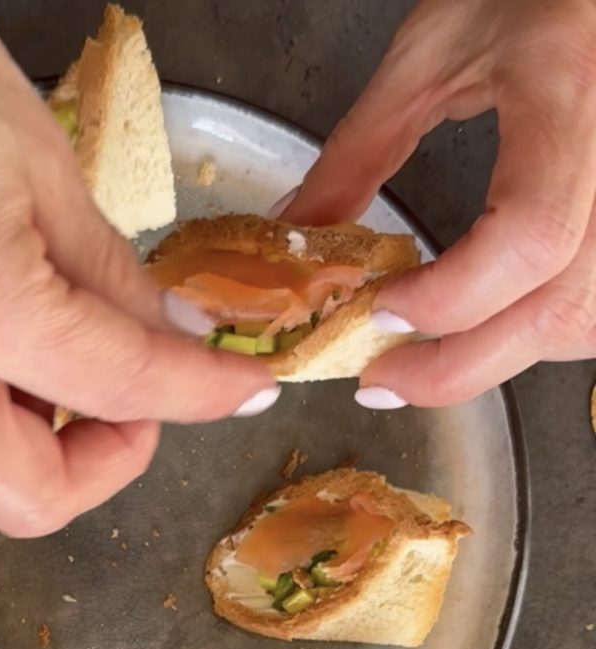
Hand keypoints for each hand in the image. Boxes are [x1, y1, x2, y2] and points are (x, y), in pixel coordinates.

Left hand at [279, 0, 595, 407]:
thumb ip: (361, 150)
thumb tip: (297, 230)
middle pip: (562, 308)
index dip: (452, 297)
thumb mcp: (433, 51)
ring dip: (501, 357)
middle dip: (460, 366)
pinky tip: (487, 328)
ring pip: (587, 322)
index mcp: (575, 103)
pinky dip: (539, 331)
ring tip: (425, 362)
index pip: (530, 237)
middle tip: (381, 381)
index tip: (377, 311)